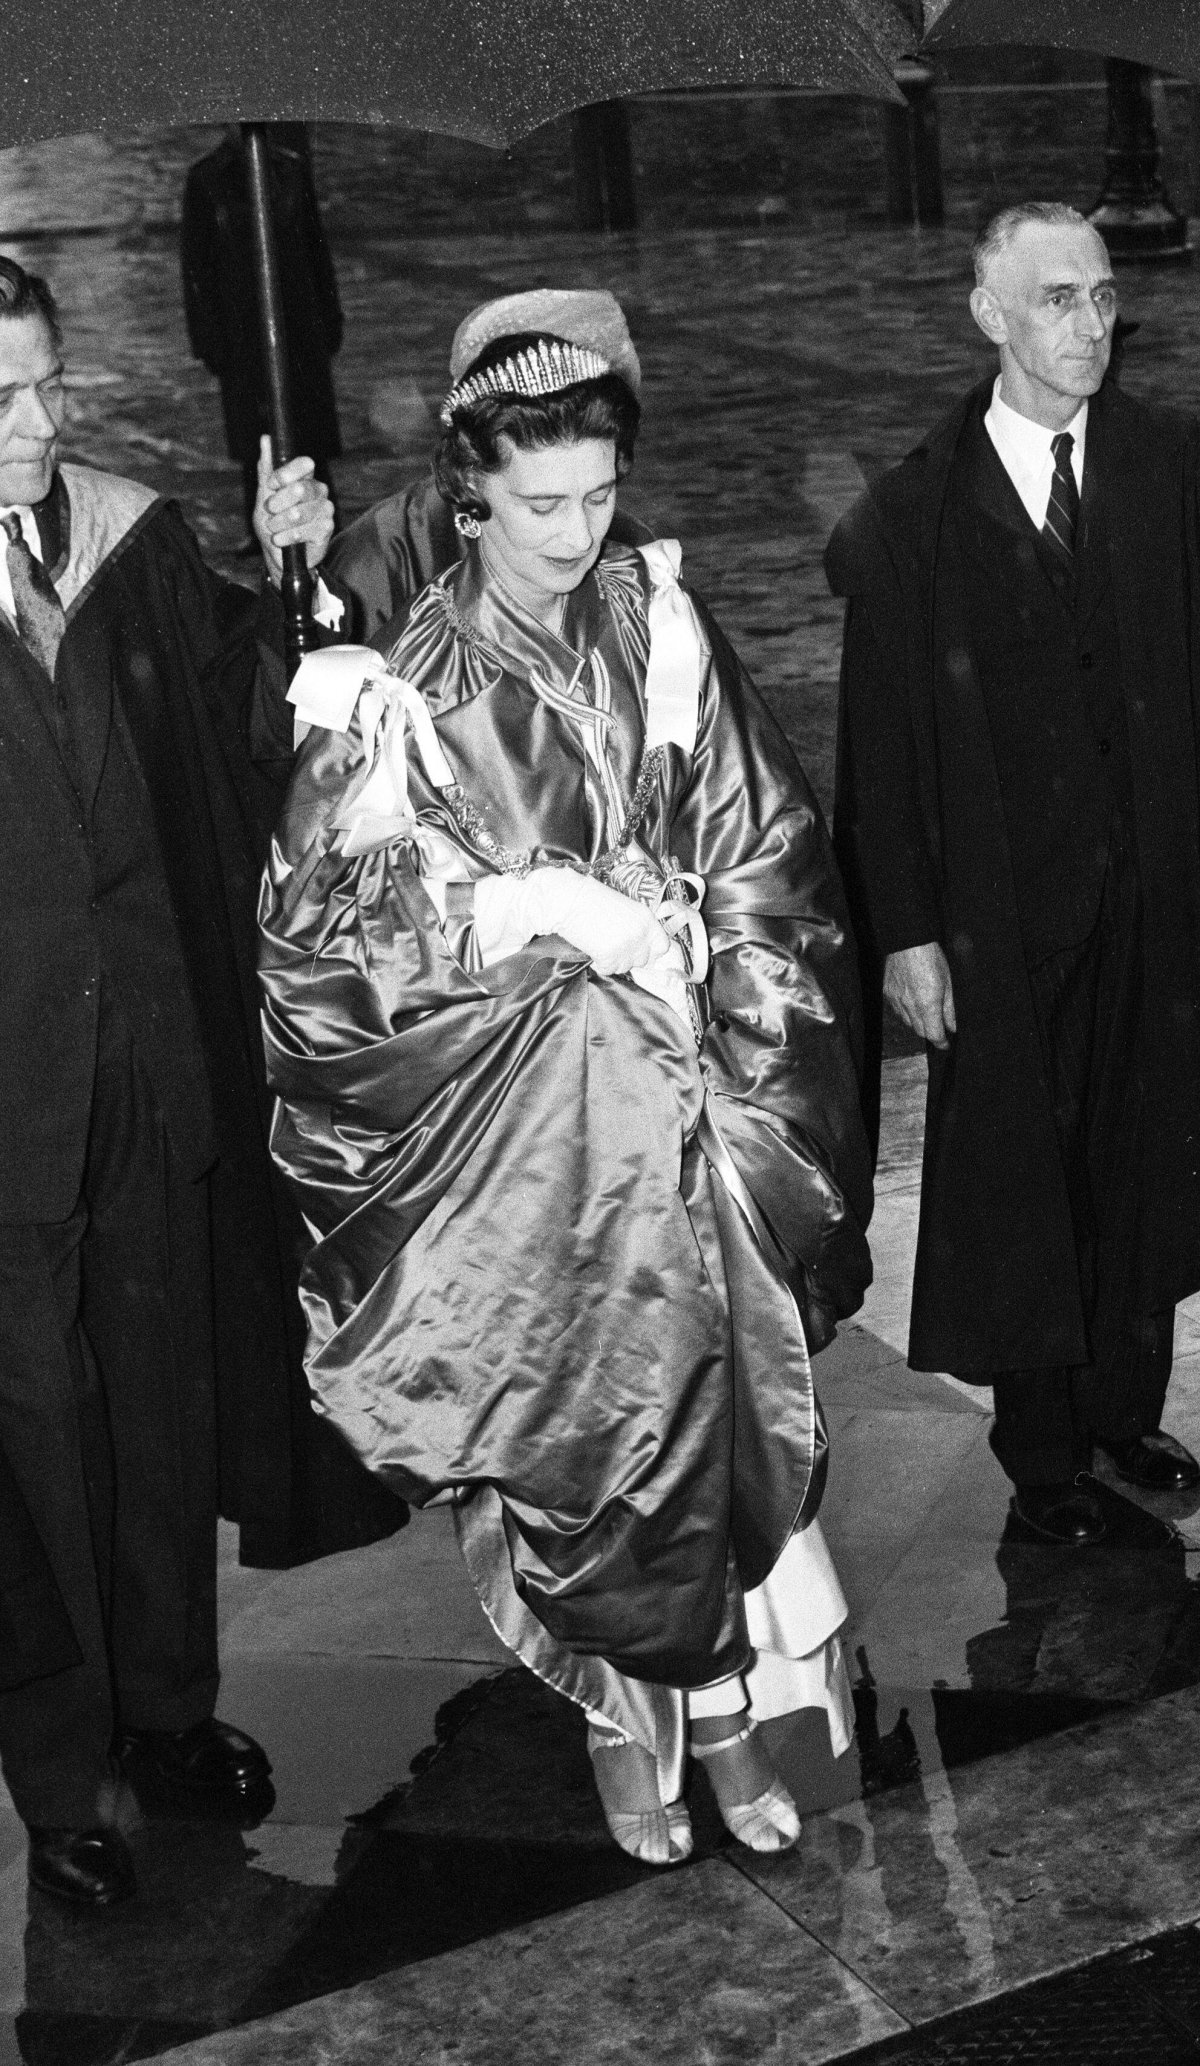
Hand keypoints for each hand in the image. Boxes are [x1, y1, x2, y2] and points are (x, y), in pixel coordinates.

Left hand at [253, 435, 334, 584]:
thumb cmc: (272, 521)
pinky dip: (286, 538)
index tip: (271, 485)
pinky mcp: (327, 529)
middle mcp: (319, 490)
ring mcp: (325, 509)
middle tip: (270, 512)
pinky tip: (283, 540)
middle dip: (277, 504)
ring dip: (278, 524)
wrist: (279, 554)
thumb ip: (266, 468)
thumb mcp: (264, 494)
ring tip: (275, 529)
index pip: (304, 464)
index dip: (284, 474)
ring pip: (297, 513)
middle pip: (299, 489)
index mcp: (305, 477)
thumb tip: (266, 438)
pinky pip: (302, 531)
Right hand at [525, 868, 670, 975]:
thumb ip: (637, 927)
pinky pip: (608, 970)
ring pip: (625, 967)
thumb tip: (640, 946)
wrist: (570, 900)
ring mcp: (626, 947)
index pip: (662, 947)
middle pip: (643, 960)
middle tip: (614, 946)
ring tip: (601, 944)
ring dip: (613, 961)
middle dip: (629, 957)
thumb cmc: (592, 900)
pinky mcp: (609, 956)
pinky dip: (599, 964)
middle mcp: (641, 934)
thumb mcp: (625, 908)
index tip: (639, 950)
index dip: (651, 951)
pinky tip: (593, 950)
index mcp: (647, 919)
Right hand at [883, 941, 955, 1048]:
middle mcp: (909, 1007)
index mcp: (927, 1005)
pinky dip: (906, 1012)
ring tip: (926, 1012)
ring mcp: (896, 1001)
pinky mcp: (887, 993)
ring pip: (907, 1022)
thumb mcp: (948, 983)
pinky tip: (912, 1002)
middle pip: (920, 1031)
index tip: (946, 1044)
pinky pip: (897, 1011)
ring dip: (918, 1023)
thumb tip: (953, 1027)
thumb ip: (950, 1009)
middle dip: (930, 1032)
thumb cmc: (931, 958)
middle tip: (939, 1027)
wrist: (908, 942)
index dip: (941, 1042)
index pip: (934, 1035)